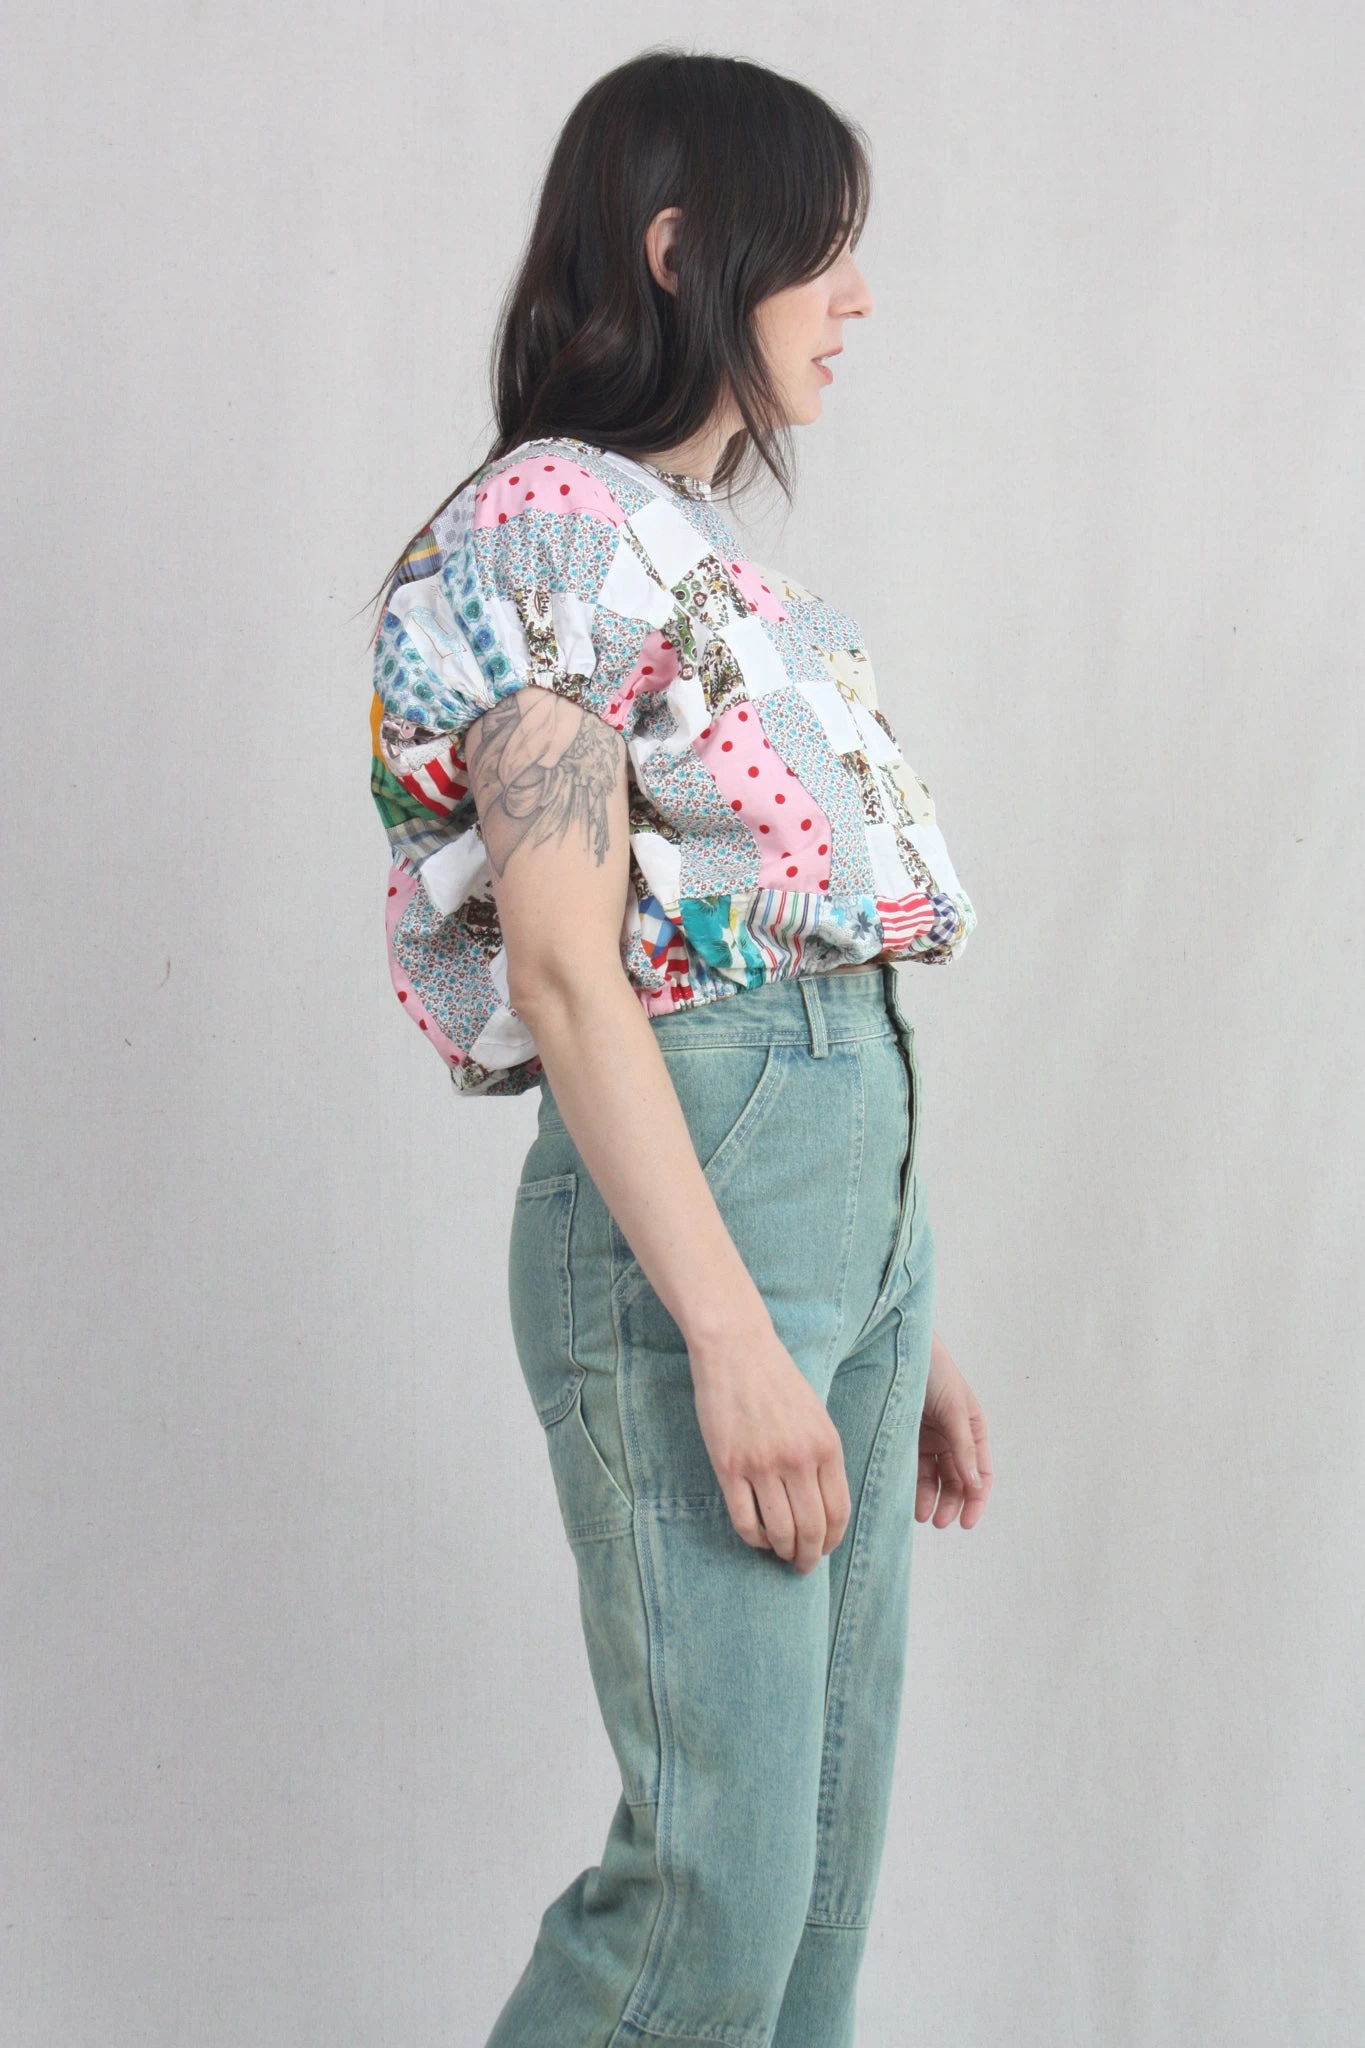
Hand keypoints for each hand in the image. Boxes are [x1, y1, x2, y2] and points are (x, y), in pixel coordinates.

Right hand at [689, 1320, 851, 1574]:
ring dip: (783, 1551)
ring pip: (780, 1531)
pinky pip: (745, 1520)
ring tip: (780, 1554)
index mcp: (826, 1447)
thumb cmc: (776, 1379)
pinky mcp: (729, 1467)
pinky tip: (756, 1537)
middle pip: (812, 1530)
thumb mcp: (816, 1414)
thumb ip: (823, 1455)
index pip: (839, 1513)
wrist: (736, 1347)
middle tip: (802, 1565)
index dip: (833, 1541)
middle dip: (809, 1557)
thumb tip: (823, 1504)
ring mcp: (763, 1465)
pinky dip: (753, 1539)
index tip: (825, 1549)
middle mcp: (799, 1460)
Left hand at [917, 1329, 991, 1529]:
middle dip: (951, 1503)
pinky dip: (912, 1485)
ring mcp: (927, 1438)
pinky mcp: (904, 1437)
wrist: (896, 1344)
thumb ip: (962, 1448)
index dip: (975, 1500)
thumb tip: (973, 1486)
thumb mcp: (953, 1409)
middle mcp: (952, 1436)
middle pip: (956, 1480)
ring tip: (920, 1515)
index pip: (980, 1474)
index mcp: (972, 1429)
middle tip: (939, 1522)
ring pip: (933, 1478)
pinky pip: (911, 1467)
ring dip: (930, 1499)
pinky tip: (908, 1500)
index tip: (965, 1522)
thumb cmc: (932, 1370)